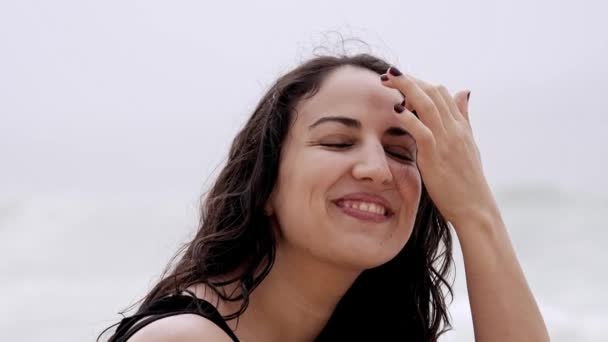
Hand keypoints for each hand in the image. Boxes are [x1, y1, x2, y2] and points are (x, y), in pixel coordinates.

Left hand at [381, 67, 497, 227]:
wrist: (476, 208)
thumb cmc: (468, 182)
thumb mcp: (468, 145)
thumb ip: (463, 119)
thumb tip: (464, 91)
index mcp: (460, 127)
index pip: (441, 93)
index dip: (421, 83)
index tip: (401, 81)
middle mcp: (454, 129)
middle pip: (433, 92)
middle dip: (409, 80)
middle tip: (387, 74)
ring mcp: (447, 141)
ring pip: (427, 105)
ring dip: (406, 88)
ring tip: (386, 80)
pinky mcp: (436, 156)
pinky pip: (422, 131)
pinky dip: (409, 118)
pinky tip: (396, 111)